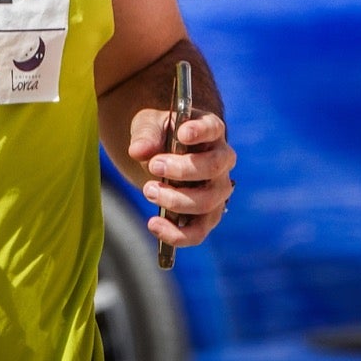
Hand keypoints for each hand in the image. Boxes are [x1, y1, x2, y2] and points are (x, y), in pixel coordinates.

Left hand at [127, 106, 235, 249]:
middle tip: (153, 165)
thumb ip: (145, 135)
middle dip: (182, 169)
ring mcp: (217, 191)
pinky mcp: (207, 217)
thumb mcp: (149, 126)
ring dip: (176, 200)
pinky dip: (177, 234)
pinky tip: (154, 224)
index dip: (200, 131)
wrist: (160, 157)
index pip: (212, 128)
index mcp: (210, 130)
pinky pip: (198, 232)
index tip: (182, 134)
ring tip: (149, 190)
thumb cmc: (159, 136)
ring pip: (207, 202)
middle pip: (213, 167)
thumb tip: (138, 151)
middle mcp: (221, 161)